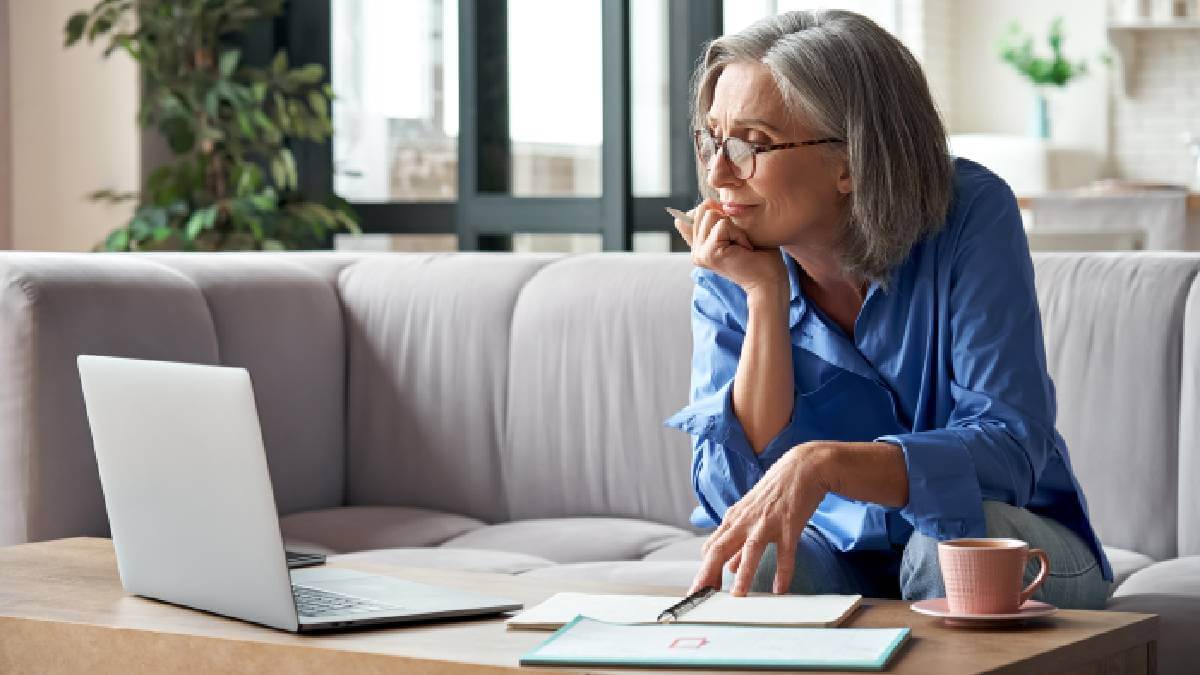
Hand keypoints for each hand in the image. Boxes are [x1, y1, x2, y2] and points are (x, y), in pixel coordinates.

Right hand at [671, 199, 786, 296]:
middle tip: (740, 242)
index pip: (695, 214)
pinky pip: (723, 225)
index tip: (732, 234)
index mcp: (699, 246)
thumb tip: (705, 203)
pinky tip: (745, 250)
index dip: (716, 214)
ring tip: (742, 246)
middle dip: (727, 219)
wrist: (769, 281)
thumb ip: (716, 221)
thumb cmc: (759, 257)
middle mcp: (696, 251)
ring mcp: (700, 253)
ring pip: (711, 214)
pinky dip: (739, 234)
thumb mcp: (736, 232)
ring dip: (734, 227)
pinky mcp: (709, 253)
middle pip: (703, 210)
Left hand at [688, 442, 833, 595]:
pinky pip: (785, 552)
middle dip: (708, 573)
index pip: (711, 547)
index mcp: (734, 519)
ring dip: (743, 574)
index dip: (704, 570)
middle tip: (700, 595)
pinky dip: (783, 571)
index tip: (699, 590)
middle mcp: (745, 521)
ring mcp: (766, 522)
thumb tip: (729, 567)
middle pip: (720, 549)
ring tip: (738, 595)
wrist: (802, 467)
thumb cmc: (775, 491)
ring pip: (750, 550)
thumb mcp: (751, 514)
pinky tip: (780, 589)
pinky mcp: (789, 524)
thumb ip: (739, 541)